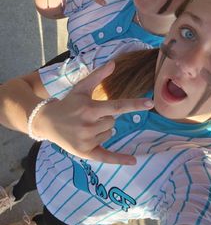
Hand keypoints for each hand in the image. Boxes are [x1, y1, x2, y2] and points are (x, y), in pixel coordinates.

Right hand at [34, 61, 153, 163]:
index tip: (150, 103)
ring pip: (109, 133)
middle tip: (88, 116)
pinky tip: (133, 161)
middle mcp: (89, 125)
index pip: (117, 106)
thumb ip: (97, 76)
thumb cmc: (67, 103)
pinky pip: (106, 157)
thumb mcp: (81, 88)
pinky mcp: (85, 152)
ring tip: (84, 126)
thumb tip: (113, 63)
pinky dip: (119, 159)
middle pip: (113, 121)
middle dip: (105, 117)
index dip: (134, 104)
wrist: (47, 122)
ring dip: (102, 130)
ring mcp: (86, 140)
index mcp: (90, 108)